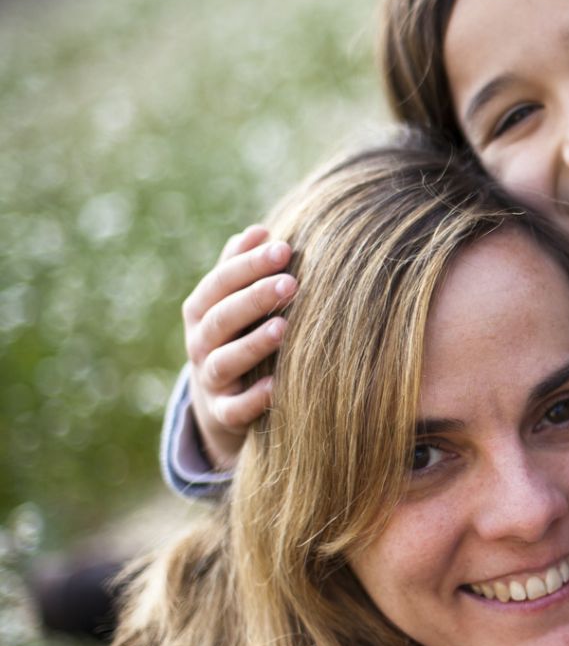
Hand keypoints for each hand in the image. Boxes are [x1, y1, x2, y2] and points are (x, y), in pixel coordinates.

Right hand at [181, 226, 295, 468]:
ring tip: (284, 328)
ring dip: (252, 344)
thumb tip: (258, 230)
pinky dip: (253, 398)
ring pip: (224, 361)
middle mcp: (200, 344)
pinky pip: (235, 409)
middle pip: (221, 318)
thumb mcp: (232, 303)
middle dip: (254, 298)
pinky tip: (277, 386)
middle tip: (291, 282)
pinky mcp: (224, 415)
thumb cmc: (236, 337)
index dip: (248, 264)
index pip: (220, 283)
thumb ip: (240, 268)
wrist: (221, 403)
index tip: (284, 247)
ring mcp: (210, 381)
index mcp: (202, 311)